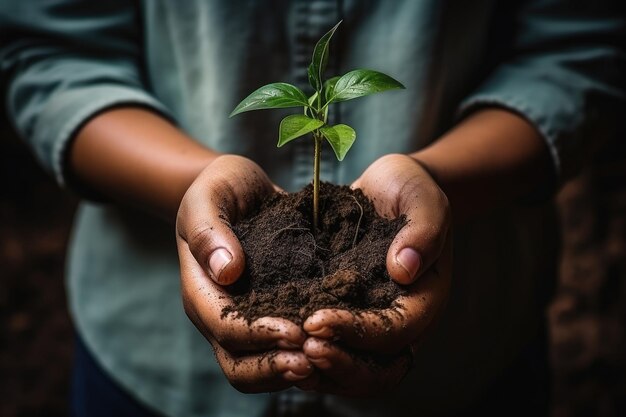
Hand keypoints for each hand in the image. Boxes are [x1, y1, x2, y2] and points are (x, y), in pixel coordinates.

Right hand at [176, 155, 315, 391]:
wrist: (241, 188)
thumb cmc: (221, 188)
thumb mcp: (209, 196)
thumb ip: (209, 230)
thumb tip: (226, 270)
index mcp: (202, 289)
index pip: (223, 326)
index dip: (256, 334)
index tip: (293, 331)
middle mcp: (221, 312)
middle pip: (236, 362)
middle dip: (272, 367)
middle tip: (312, 362)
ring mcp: (245, 318)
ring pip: (257, 367)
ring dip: (287, 371)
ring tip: (323, 363)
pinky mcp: (269, 314)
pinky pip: (281, 349)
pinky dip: (301, 356)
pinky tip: (331, 349)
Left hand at [301, 153, 451, 395]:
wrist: (387, 189)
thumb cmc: (408, 191)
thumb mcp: (422, 199)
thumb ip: (423, 231)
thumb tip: (403, 269)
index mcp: (423, 300)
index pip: (395, 333)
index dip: (358, 333)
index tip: (317, 320)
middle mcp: (399, 322)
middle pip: (377, 372)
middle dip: (340, 365)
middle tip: (302, 348)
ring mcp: (373, 324)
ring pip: (353, 372)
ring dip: (322, 370)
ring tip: (286, 353)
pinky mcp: (349, 317)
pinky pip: (333, 352)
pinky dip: (310, 357)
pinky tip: (280, 345)